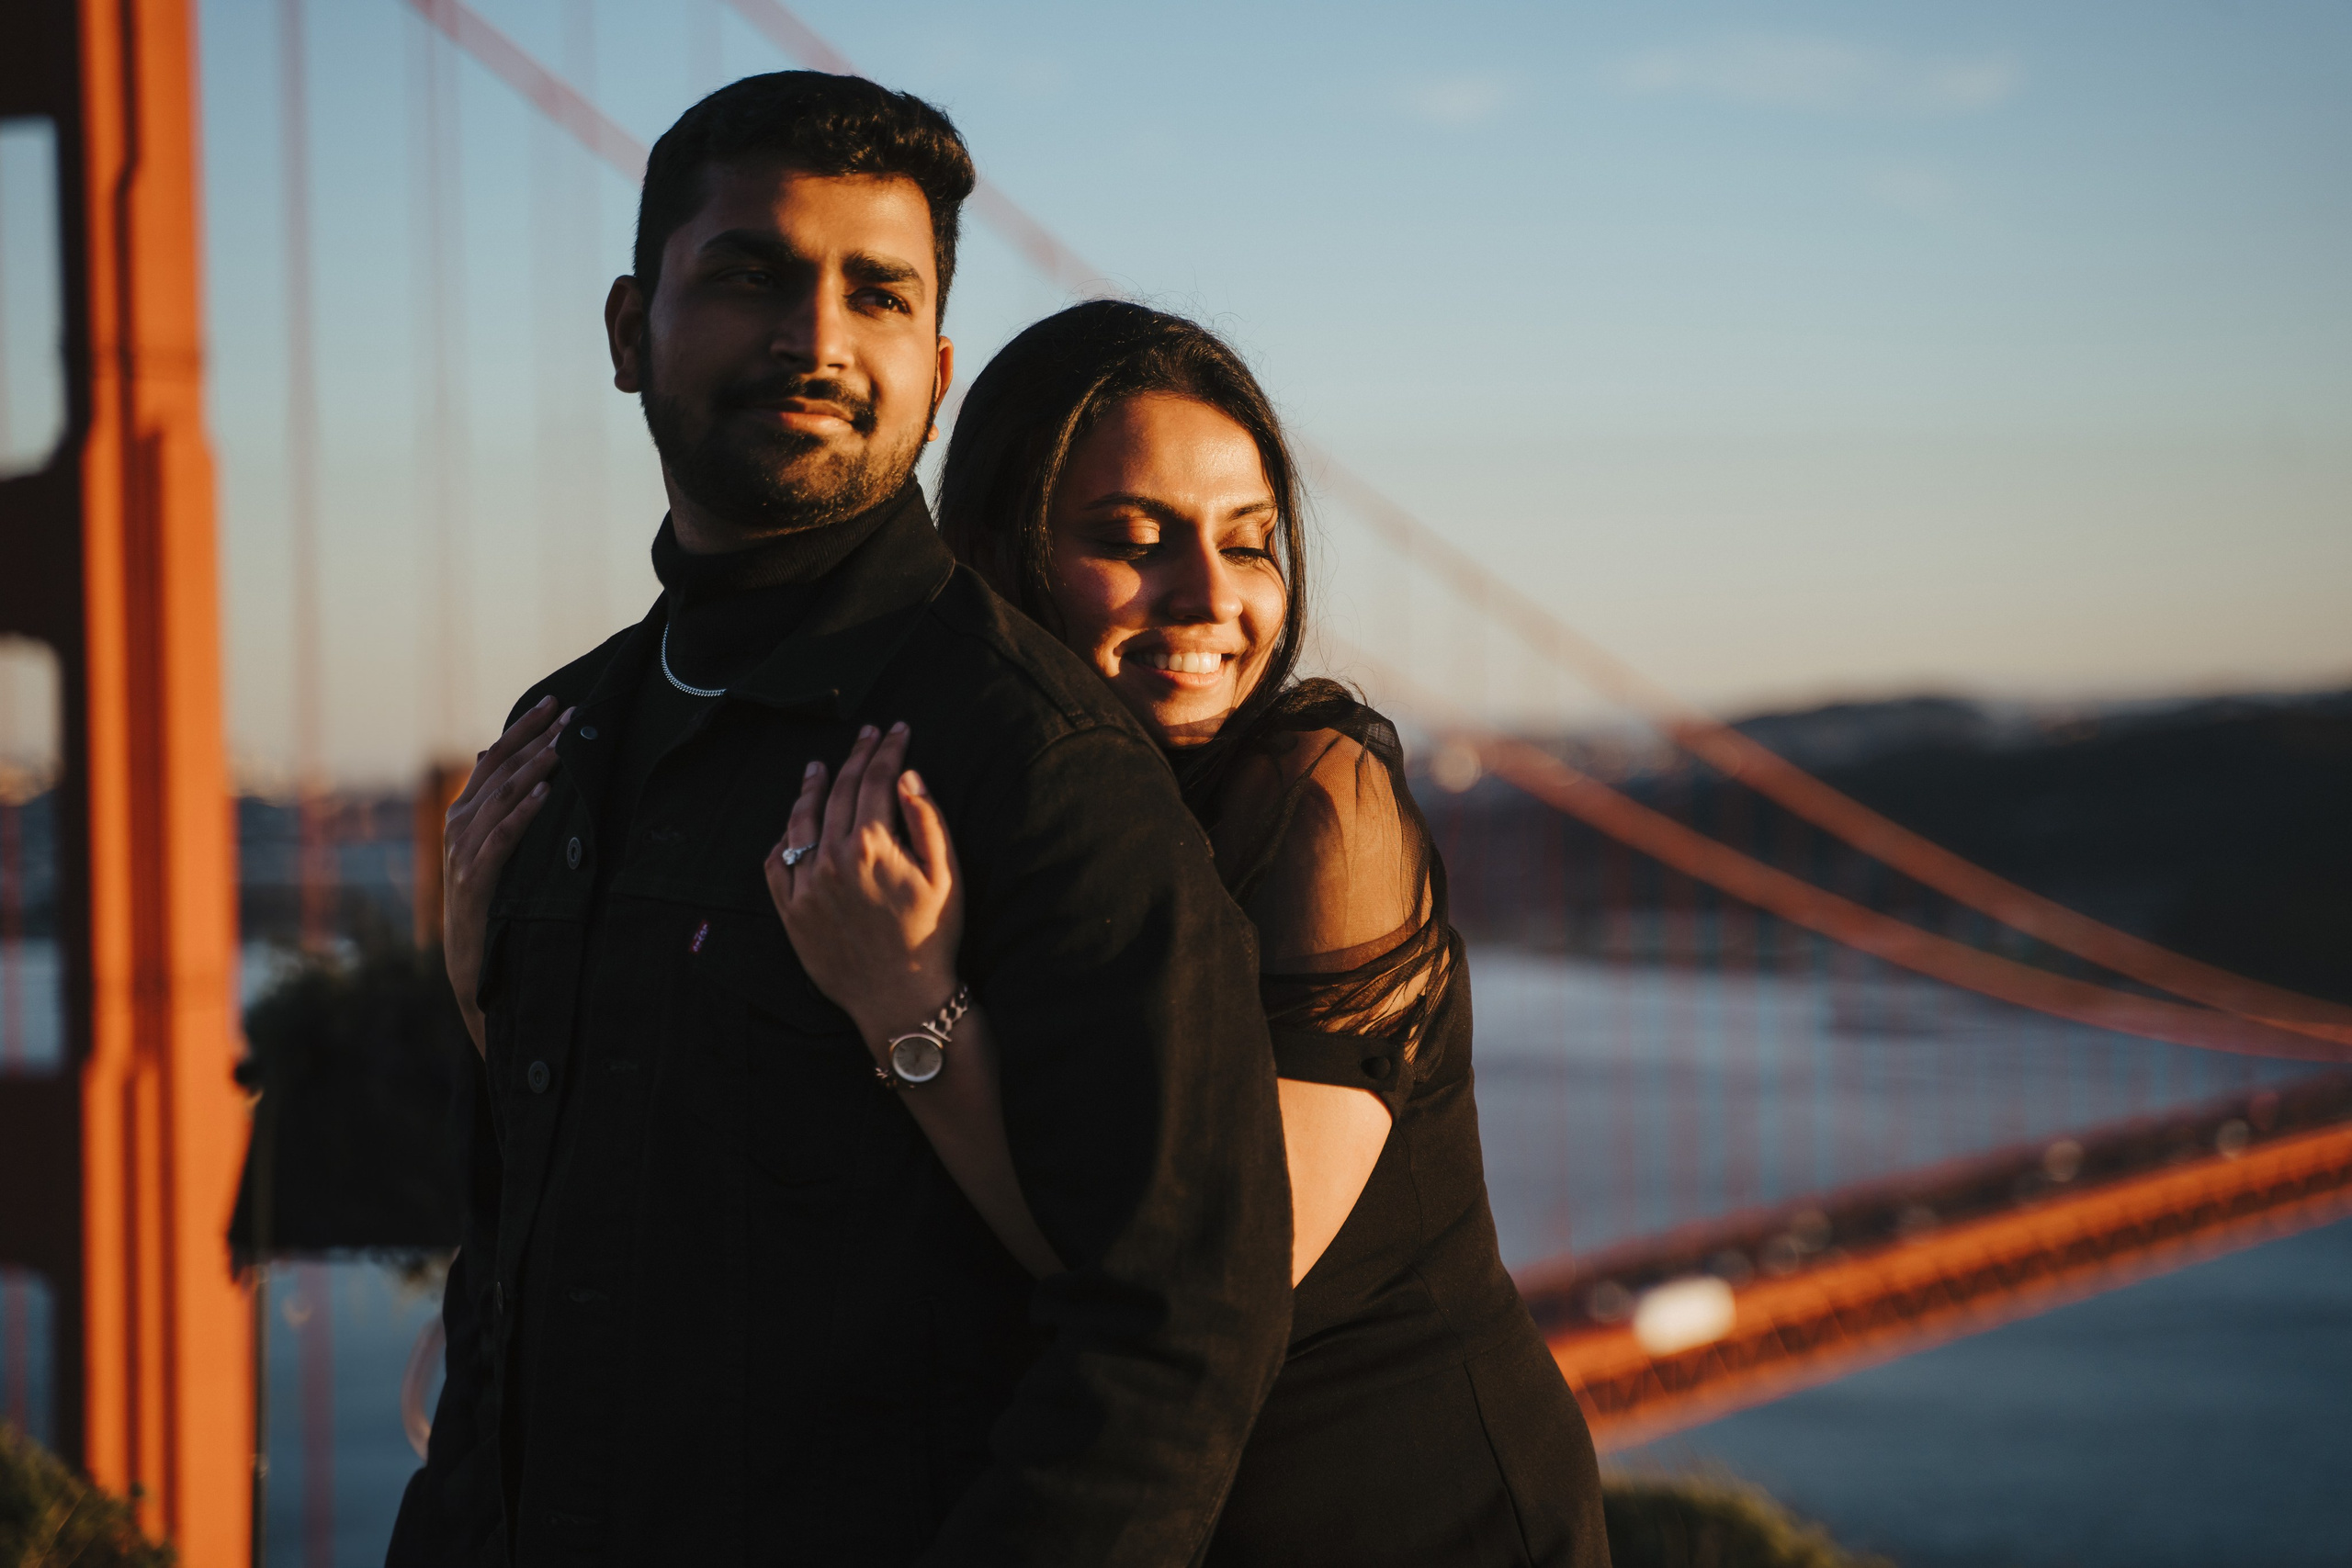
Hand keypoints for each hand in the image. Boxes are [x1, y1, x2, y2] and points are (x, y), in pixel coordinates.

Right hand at [444, 696, 568, 1053]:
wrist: (469, 959)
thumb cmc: (488, 899)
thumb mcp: (489, 847)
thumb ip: (493, 805)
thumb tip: (491, 755)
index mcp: (464, 813)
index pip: (494, 757)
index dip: (523, 727)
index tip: (555, 700)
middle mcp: (458, 824)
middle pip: (501, 769)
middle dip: (538, 738)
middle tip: (573, 711)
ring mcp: (463, 851)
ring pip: (501, 798)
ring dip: (535, 768)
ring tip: (565, 744)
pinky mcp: (475, 879)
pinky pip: (500, 839)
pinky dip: (522, 814)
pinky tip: (546, 794)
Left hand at [765, 721, 964, 1055]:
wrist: (901, 998)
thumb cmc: (933, 935)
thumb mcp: (946, 874)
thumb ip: (927, 819)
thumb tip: (906, 775)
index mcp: (872, 845)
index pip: (876, 780)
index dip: (887, 749)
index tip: (896, 729)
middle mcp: (832, 859)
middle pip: (841, 792)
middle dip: (856, 758)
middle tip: (867, 735)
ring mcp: (806, 885)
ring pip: (801, 821)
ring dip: (811, 788)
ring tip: (818, 767)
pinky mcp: (790, 911)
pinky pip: (777, 863)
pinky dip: (784, 838)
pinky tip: (793, 826)